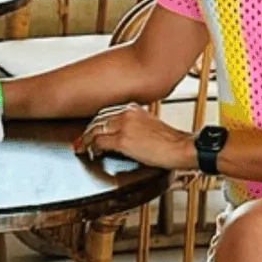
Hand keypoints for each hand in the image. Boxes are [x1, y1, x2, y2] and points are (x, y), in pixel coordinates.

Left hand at [75, 106, 195, 171]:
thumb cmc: (170, 142)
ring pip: (95, 130)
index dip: (96, 122)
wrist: (180, 148)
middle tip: (82, 140)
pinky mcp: (122, 141)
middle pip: (98, 120)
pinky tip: (92, 152)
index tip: (91, 129)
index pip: (107, 112)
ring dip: (86, 139)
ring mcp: (123, 126)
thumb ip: (136, 125)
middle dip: (88, 130)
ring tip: (82, 147)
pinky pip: (100, 143)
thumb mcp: (151, 126)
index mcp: (133, 109)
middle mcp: (127, 114)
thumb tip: (125, 134)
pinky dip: (93, 148)